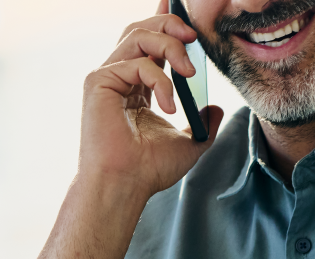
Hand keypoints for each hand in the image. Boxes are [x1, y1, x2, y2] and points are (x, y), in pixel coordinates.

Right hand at [79, 0, 224, 198]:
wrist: (124, 185)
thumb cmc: (148, 170)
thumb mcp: (189, 143)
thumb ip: (203, 123)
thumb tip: (216, 108)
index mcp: (136, 86)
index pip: (150, 43)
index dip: (165, 19)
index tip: (180, 5)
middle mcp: (118, 77)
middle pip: (142, 29)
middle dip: (171, 25)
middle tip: (195, 37)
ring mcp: (106, 77)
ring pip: (138, 35)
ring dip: (170, 45)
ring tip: (189, 71)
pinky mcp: (98, 82)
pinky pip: (136, 62)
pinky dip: (159, 79)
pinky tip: (168, 104)